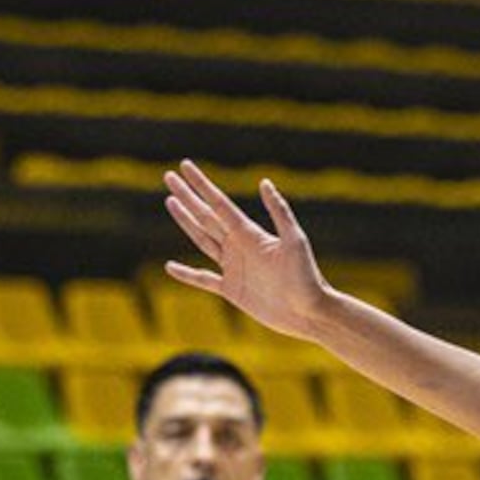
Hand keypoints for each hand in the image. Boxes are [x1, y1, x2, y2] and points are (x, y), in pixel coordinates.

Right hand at [162, 162, 333, 341]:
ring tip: (171, 202)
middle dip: (187, 197)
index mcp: (250, 233)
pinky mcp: (232, 290)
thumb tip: (265, 182)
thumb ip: (279, 212)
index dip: (201, 185)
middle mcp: (239, 246)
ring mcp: (234, 268)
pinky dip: (187, 274)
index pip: (219, 204)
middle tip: (169, 177)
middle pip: (206, 217)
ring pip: (202, 239)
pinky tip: (170, 267)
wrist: (310, 312)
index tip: (184, 166)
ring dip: (186, 221)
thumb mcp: (295, 241)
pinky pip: (203, 279)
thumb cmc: (308, 276)